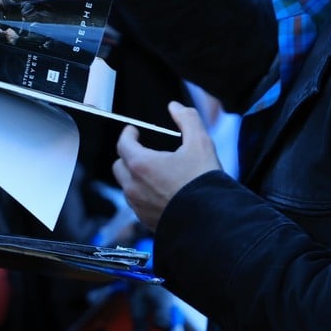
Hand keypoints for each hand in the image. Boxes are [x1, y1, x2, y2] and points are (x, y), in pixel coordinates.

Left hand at [113, 102, 221, 229]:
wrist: (211, 221)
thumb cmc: (203, 183)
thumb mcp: (200, 143)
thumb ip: (187, 119)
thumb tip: (176, 108)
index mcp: (142, 165)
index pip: (123, 144)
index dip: (128, 134)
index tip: (133, 131)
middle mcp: (134, 187)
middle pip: (119, 166)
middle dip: (127, 155)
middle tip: (141, 149)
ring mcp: (139, 206)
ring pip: (126, 186)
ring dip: (134, 176)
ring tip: (153, 171)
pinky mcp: (146, 221)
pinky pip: (136, 204)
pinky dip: (142, 194)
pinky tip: (160, 191)